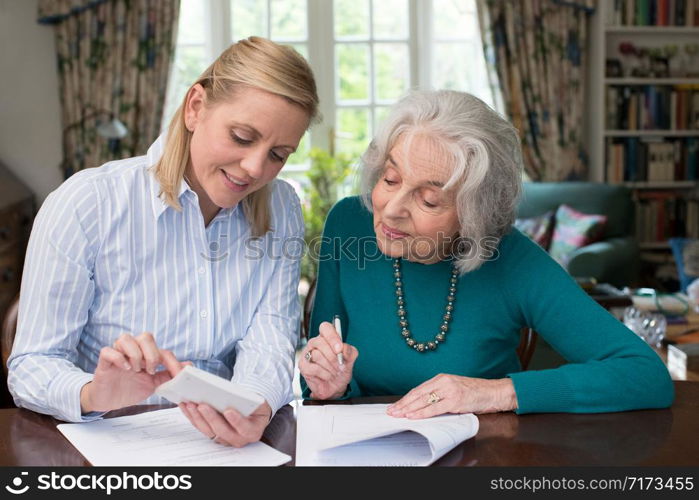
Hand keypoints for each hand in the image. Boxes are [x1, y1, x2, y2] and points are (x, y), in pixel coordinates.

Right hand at [80, 332, 186, 412]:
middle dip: (152, 354)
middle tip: (151, 371)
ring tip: (135, 370)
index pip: (162, 351)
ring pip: (126, 338)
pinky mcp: (104, 362)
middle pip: (146, 337)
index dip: (173, 362)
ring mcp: (118, 354)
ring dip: (135, 354)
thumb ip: (168, 374)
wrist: (109, 402)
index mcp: (145, 354)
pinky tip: (125, 369)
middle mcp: (132, 350)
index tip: (178, 375)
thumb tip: (188, 366)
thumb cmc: (130, 389)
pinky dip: (118, 358)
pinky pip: (108, 350)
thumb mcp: (153, 384)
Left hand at [179, 400, 272, 446]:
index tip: (228, 411)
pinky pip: (201, 427)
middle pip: (222, 431)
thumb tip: (232, 393)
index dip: (236, 421)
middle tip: (202, 405)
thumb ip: (249, 400)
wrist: (252, 411)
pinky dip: (192, 417)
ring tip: (191, 404)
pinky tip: (186, 406)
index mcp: (252, 431)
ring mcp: (224, 438)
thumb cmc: (254, 404)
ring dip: (198, 417)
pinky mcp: (213, 434)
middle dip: (211, 417)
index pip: (245, 428)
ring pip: (208, 431)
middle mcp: (238, 438)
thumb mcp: (257, 401)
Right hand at [299, 321, 357, 399]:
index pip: (325, 327)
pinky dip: (324, 374)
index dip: (332, 337)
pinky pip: (314, 367)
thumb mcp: (350, 361)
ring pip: (317, 355)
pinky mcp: (303, 366)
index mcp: (326, 337)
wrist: (335, 387)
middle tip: (340, 365)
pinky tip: (328, 376)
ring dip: (330, 366)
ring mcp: (307, 353)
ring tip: (335, 372)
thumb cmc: (340, 370)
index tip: (339, 348)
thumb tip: (344, 349)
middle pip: (320, 342)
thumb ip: (350, 352)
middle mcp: (315, 343)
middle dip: (333, 356)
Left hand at [386, 374, 517, 418]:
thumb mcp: (454, 389)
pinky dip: (421, 412)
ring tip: (398, 414)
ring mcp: (449, 390)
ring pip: (423, 400)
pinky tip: (413, 415)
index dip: (406, 398)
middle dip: (403, 404)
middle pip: (418, 394)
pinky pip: (434, 408)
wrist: (494, 392)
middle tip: (391, 411)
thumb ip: (440, 394)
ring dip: (408, 408)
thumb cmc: (476, 392)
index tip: (396, 405)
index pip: (419, 389)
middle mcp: (443, 381)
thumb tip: (422, 405)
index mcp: (441, 378)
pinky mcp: (455, 400)